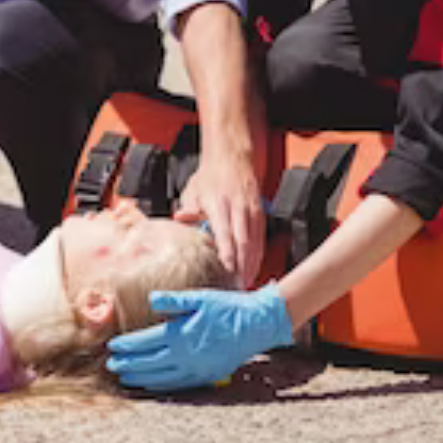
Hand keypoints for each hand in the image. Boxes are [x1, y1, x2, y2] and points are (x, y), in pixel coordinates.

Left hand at [105, 286, 293, 392]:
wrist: (257, 326)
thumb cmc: (228, 308)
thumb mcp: (200, 298)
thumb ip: (173, 300)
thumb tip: (151, 299)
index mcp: (182, 334)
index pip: (146, 343)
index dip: (127, 346)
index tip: (112, 347)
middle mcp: (186, 355)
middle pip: (149, 363)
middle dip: (128, 364)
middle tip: (111, 366)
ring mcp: (197, 369)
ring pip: (161, 378)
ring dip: (140, 378)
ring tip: (124, 377)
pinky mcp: (206, 377)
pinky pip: (177, 385)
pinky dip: (160, 385)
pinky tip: (150, 384)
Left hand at [174, 153, 265, 287]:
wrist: (231, 159)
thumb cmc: (210, 178)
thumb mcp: (193, 189)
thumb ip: (188, 208)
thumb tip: (180, 219)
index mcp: (219, 203)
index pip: (224, 231)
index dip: (227, 251)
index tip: (227, 268)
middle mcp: (238, 207)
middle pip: (243, 240)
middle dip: (241, 264)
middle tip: (237, 284)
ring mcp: (251, 209)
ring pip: (255, 240)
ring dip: (251, 262)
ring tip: (246, 281)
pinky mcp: (260, 212)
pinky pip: (262, 237)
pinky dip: (259, 254)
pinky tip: (254, 266)